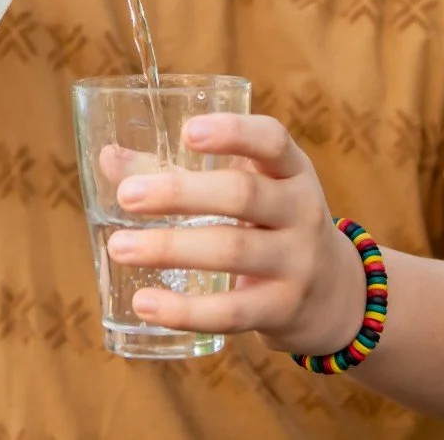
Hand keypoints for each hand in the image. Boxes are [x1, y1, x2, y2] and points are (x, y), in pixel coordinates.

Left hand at [105, 114, 367, 356]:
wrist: (333, 294)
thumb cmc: (271, 226)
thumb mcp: (249, 190)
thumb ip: (181, 173)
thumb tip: (110, 158)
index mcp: (291, 170)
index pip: (272, 140)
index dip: (233, 133)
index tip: (188, 132)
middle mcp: (301, 210)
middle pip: (243, 195)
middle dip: (181, 194)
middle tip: (127, 196)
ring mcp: (296, 262)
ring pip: (232, 250)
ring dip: (169, 248)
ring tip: (118, 247)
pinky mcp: (282, 308)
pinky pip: (231, 311)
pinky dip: (184, 310)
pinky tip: (144, 302)